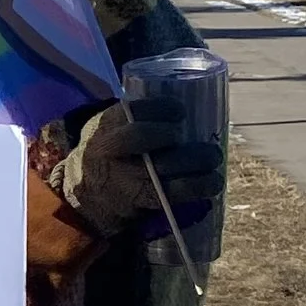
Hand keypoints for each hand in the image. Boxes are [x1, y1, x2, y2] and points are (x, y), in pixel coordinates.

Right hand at [56, 102, 221, 236]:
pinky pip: (170, 193)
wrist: (92, 194)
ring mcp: (123, 177)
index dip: (159, 108)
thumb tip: (191, 104)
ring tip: (214, 161)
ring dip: (196, 164)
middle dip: (170, 134)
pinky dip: (196, 188)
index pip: (130, 110)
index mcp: (107, 125)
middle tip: (192, 131)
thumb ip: (140, 118)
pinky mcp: (137, 200)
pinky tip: (211, 184)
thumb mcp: (114, 129)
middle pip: (140, 136)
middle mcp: (109, 150)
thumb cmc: (115, 153)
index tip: (181, 111)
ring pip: (160, 168)